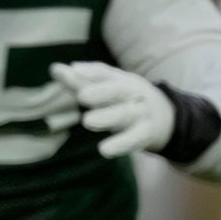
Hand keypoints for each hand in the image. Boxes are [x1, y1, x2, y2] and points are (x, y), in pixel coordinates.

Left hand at [52, 61, 220, 162]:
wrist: (165, 116)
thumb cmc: (124, 98)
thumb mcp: (106, 86)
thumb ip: (80, 80)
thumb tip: (55, 69)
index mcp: (120, 79)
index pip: (104, 73)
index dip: (89, 72)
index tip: (70, 71)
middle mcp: (132, 94)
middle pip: (119, 90)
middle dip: (102, 92)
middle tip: (82, 96)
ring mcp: (140, 113)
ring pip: (125, 114)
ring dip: (108, 117)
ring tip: (88, 121)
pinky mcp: (144, 134)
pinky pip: (134, 139)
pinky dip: (120, 144)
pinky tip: (104, 150)